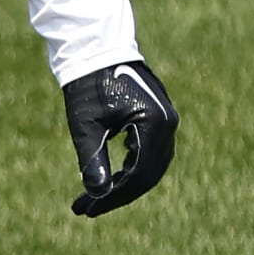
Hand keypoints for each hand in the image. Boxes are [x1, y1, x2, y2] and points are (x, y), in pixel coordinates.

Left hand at [62, 59, 177, 216]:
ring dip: (124, 182)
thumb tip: (98, 193)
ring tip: (95, 197)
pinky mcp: (156, 114)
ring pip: (150, 164)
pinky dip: (132, 166)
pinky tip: (113, 175)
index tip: (88, 209)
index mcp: (154, 124)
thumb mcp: (86, 123)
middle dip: (117, 193)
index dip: (113, 197)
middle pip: (147, 173)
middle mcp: (167, 123)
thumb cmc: (88, 81)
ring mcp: (165, 118)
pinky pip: (149, 150)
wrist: (95, 44)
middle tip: (86, 208)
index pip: (138, 176)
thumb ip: (94, 159)